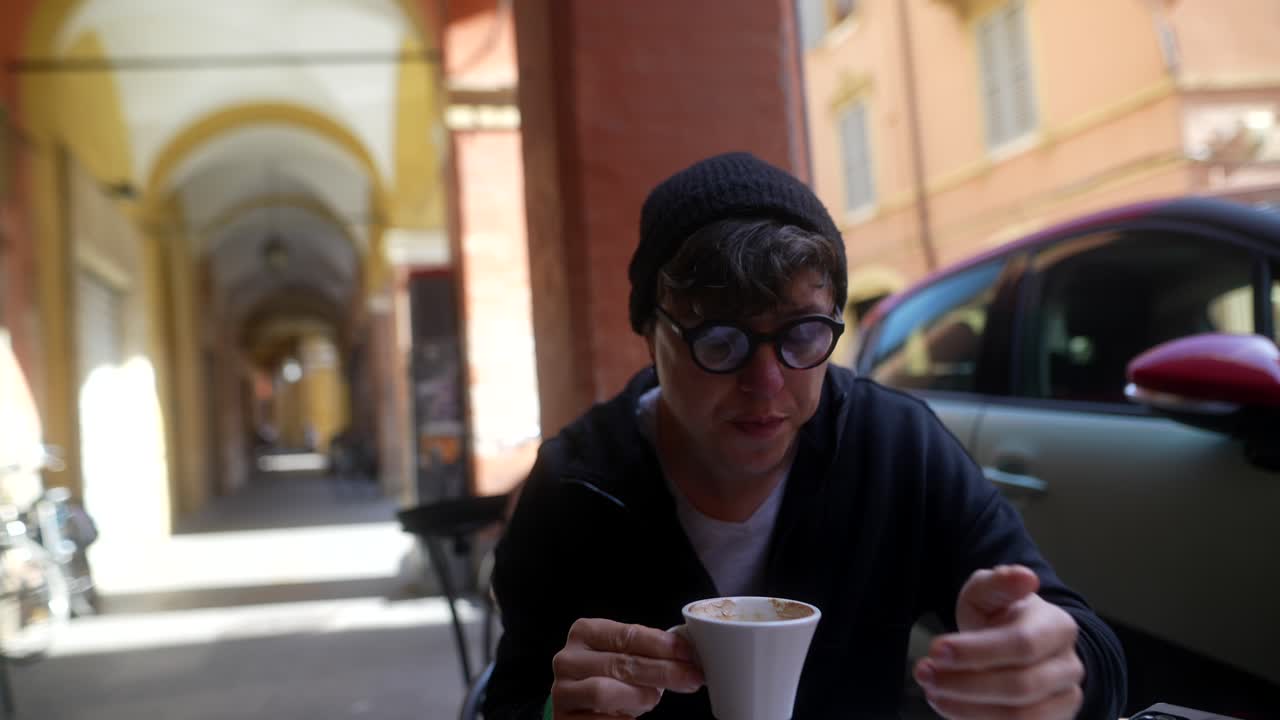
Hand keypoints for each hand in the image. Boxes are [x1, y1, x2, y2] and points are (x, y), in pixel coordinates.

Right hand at [550, 618, 703, 718]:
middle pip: (620, 664)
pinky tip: (634, 715)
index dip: (659, 644)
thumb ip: (648, 651)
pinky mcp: (564, 719)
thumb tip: (686, 656)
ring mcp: (562, 691)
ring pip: (604, 691)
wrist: (582, 706)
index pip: (626, 636)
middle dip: (661, 671)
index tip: (686, 652)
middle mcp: (567, 659)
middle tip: (690, 678)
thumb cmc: (609, 676)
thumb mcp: (625, 656)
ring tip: (654, 699)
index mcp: (584, 633)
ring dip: (639, 696)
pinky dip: (625, 718)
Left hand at [914, 565, 1084, 719]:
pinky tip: (949, 706)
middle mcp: (1069, 667)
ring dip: (967, 709)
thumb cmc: (1002, 617)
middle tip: (924, 673)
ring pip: (1020, 717)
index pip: (1022, 644)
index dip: (977, 651)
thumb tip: (1024, 576)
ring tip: (932, 692)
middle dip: (965, 683)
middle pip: (1020, 687)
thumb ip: (997, 584)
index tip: (935, 649)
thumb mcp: (989, 593)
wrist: (1021, 646)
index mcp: (1058, 627)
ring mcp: (1064, 700)